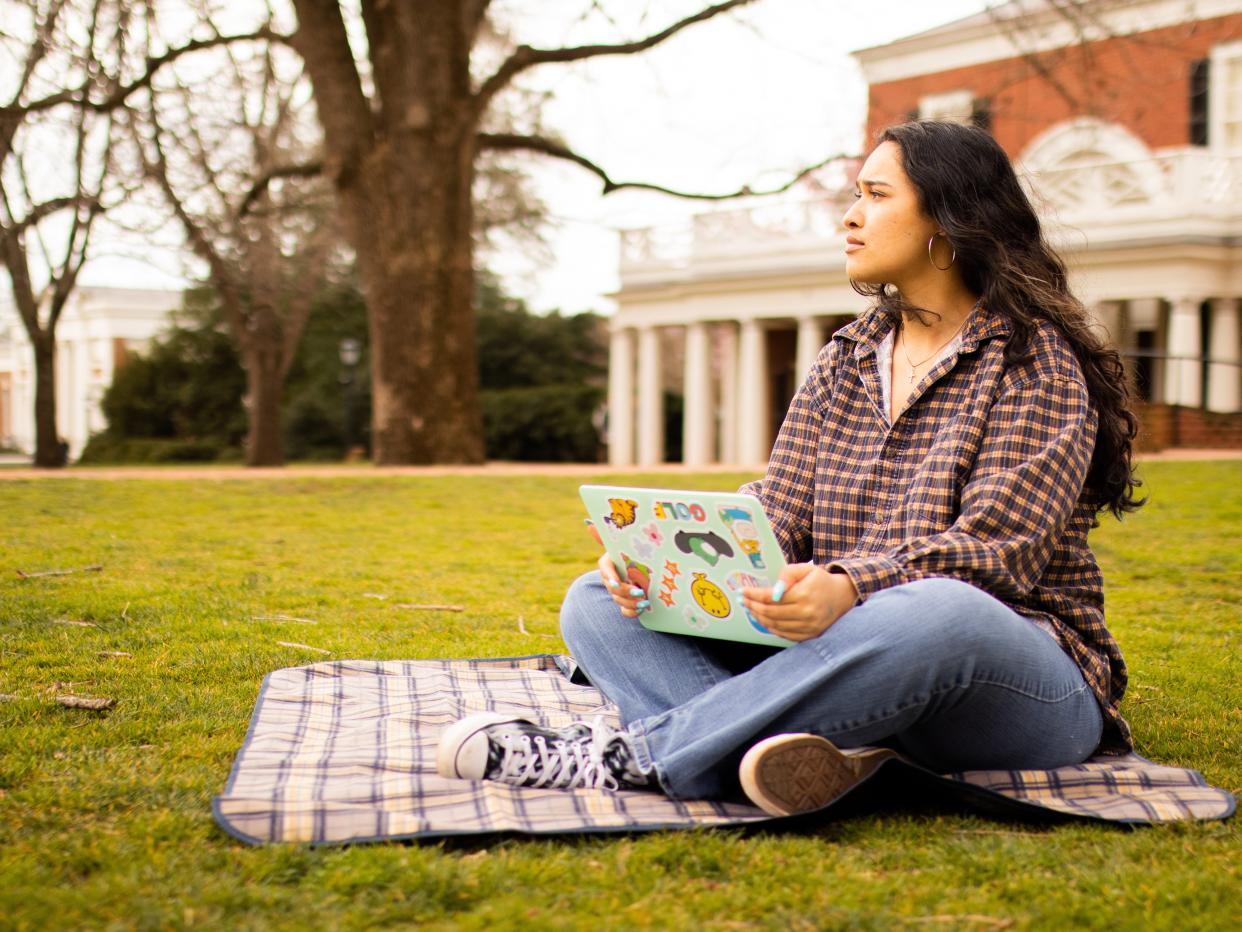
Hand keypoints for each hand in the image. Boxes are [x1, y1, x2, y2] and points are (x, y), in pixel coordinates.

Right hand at [597, 551, 647, 617]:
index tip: (617, 583)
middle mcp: (609, 578)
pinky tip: (641, 609)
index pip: (606, 569)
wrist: (640, 560)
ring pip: (618, 600)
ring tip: (644, 602)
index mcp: (608, 562)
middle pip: (613, 588)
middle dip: (626, 592)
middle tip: (640, 592)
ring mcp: (615, 591)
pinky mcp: (624, 600)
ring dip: (631, 603)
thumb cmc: (637, 551)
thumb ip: (635, 547)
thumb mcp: (633, 549)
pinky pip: (623, 610)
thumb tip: (642, 544)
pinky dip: (631, 612)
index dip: (610, 577)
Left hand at [742, 563, 857, 640]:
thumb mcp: (806, 568)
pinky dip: (772, 628)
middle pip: (771, 613)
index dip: (754, 595)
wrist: (842, 596)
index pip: (771, 598)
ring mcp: (809, 627)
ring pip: (776, 626)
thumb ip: (788, 574)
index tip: (743, 592)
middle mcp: (807, 613)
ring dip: (759, 618)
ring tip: (751, 609)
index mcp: (804, 594)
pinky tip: (764, 620)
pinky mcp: (810, 635)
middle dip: (753, 607)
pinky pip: (785, 635)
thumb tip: (773, 589)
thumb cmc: (820, 580)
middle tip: (743, 601)